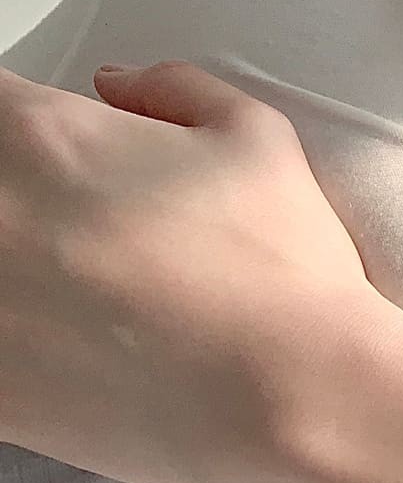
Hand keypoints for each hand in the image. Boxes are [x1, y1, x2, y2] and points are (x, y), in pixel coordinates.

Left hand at [0, 59, 372, 482]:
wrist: (295, 397)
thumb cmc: (282, 270)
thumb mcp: (256, 138)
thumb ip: (173, 88)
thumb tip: (118, 85)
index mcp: (41, 135)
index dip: (17, 132)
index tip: (47, 162)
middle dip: (16, 206)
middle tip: (73, 235)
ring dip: (12, 281)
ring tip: (73, 298)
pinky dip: (14, 349)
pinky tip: (69, 355)